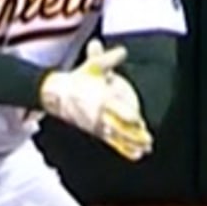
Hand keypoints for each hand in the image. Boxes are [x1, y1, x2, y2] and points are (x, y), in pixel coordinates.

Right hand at [38, 40, 152, 159]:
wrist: (58, 94)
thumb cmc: (78, 79)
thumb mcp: (93, 66)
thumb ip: (108, 59)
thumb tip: (122, 51)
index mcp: (102, 99)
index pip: (117, 111)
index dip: (130, 118)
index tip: (140, 121)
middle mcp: (100, 115)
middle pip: (119, 128)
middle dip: (134, 135)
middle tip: (148, 140)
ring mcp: (97, 125)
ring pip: (117, 138)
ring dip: (132, 145)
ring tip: (145, 150)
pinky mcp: (96, 132)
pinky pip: (112, 143)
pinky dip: (125, 150)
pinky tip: (136, 154)